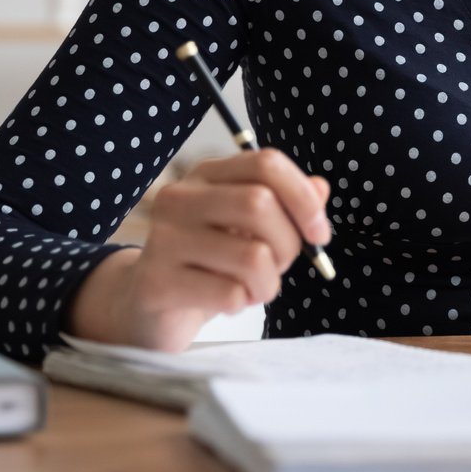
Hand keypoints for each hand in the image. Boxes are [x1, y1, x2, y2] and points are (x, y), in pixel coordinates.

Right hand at [68, 148, 332, 350]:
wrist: (150, 308)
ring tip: (254, 289)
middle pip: (259, 205)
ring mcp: (163, 239)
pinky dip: (242, 304)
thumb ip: (286, 206)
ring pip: (252, 255)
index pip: (266, 163)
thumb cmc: (211, 263)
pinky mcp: (156, 282)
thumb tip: (321, 188)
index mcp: (207, 174)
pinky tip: (226, 302)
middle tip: (280, 267)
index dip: (303, 198)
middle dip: (288, 245)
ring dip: (268, 283)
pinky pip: (229, 294)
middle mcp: (179, 197)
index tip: (319, 234)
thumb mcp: (252, 230)